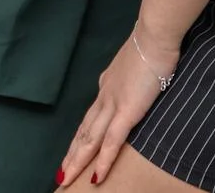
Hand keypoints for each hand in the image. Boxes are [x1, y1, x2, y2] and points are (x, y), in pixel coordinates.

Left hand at [56, 28, 175, 186]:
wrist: (153, 36)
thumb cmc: (151, 46)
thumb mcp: (136, 66)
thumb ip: (129, 79)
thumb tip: (130, 84)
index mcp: (106, 87)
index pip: (90, 118)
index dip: (80, 137)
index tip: (72, 152)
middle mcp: (104, 97)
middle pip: (84, 132)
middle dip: (72, 155)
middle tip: (61, 175)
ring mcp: (113, 104)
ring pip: (90, 139)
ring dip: (78, 161)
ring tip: (67, 179)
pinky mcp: (127, 110)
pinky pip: (112, 141)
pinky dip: (103, 160)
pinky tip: (96, 176)